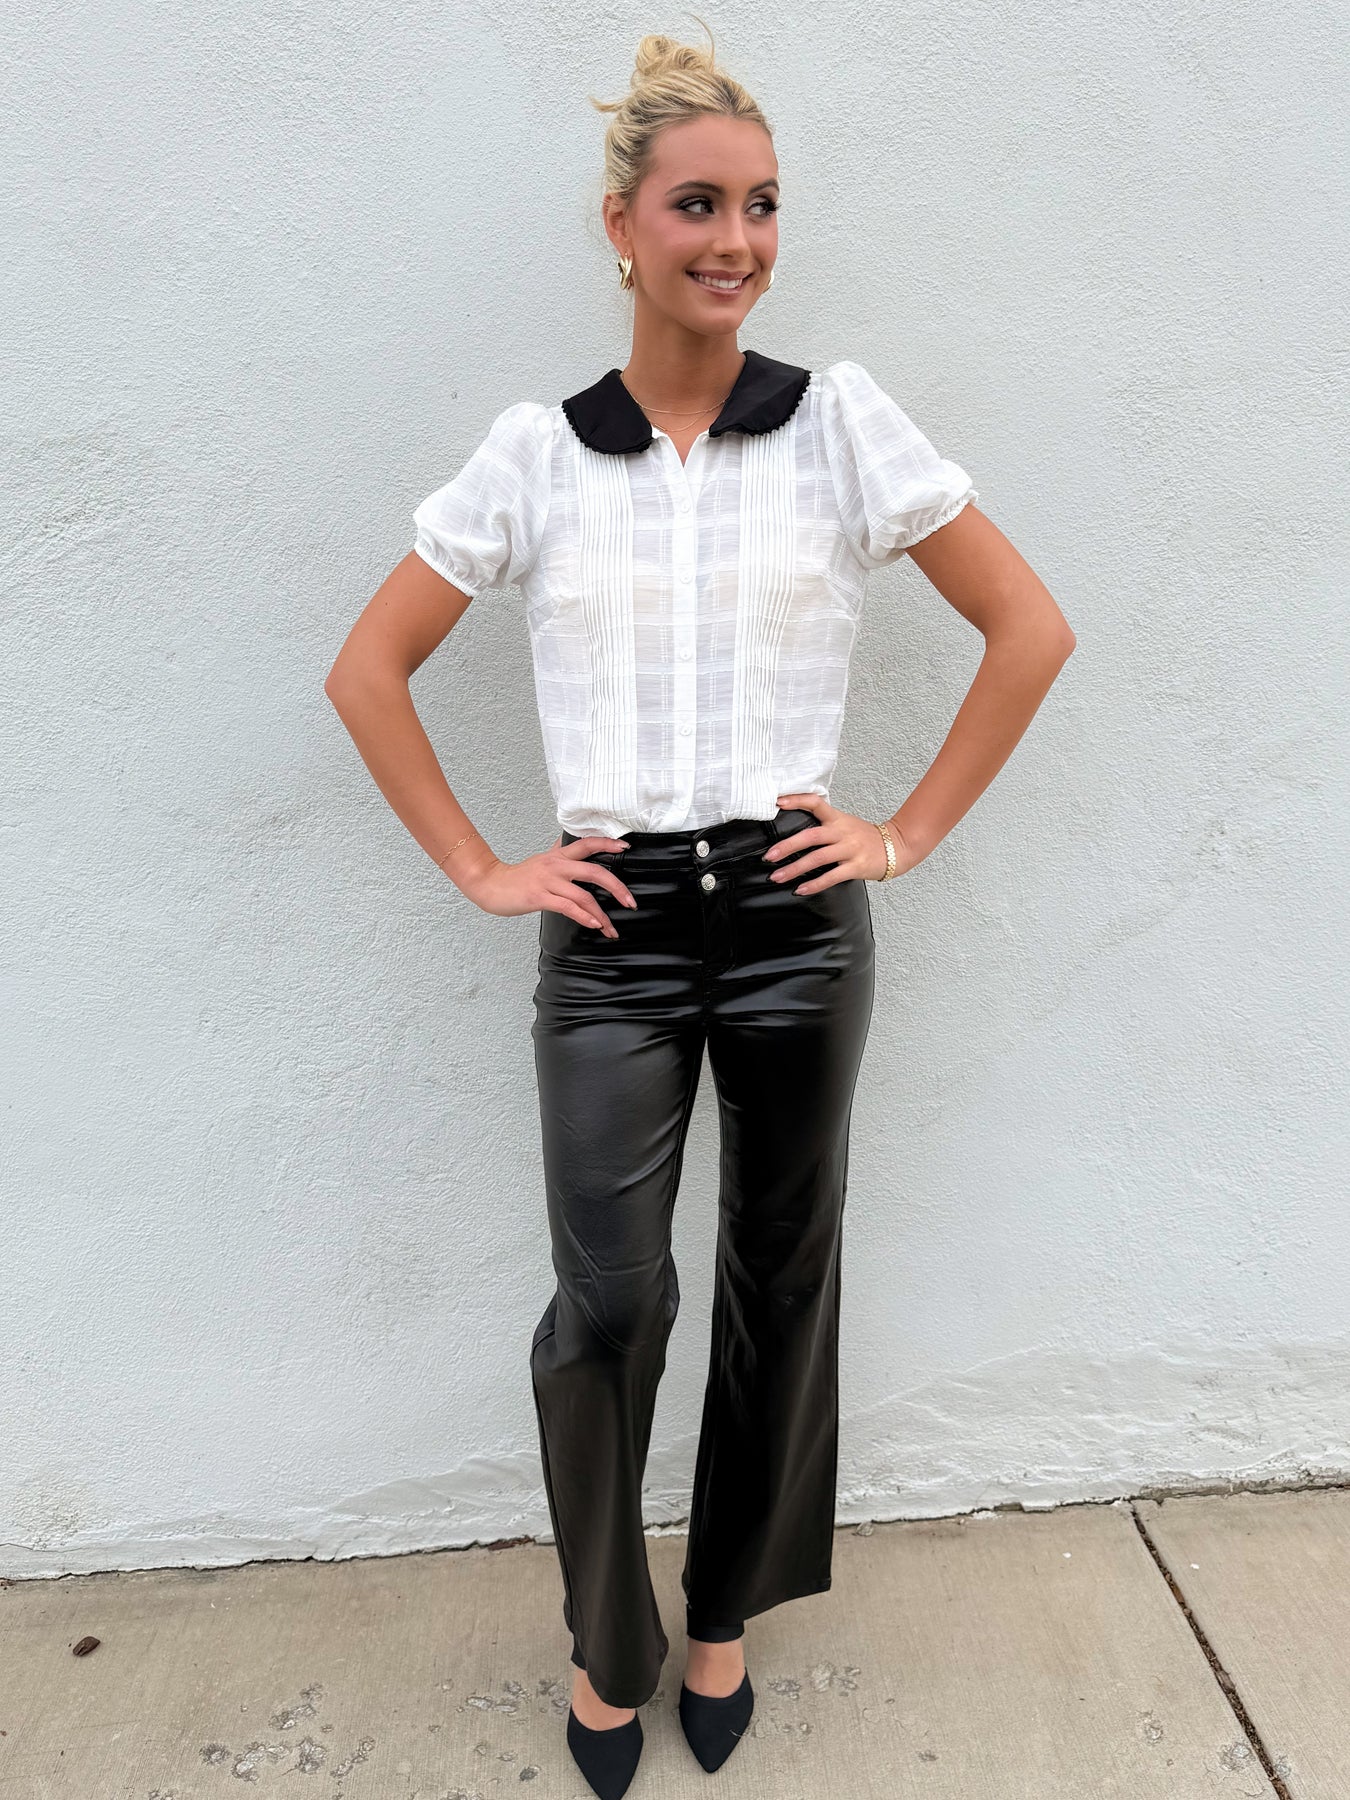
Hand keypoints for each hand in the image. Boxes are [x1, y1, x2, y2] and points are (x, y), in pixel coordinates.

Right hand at [459, 835, 635, 938]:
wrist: (490, 884)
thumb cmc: (518, 877)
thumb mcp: (542, 860)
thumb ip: (558, 852)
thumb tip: (568, 841)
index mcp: (558, 855)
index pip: (587, 844)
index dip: (607, 843)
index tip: (626, 848)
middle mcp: (556, 865)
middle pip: (594, 871)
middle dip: (617, 888)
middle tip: (630, 902)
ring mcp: (548, 881)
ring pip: (583, 895)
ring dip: (602, 914)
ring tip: (611, 928)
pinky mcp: (539, 896)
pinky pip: (567, 907)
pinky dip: (584, 916)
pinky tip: (594, 925)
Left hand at [764, 793, 909, 889]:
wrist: (896, 846)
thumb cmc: (865, 837)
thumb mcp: (845, 823)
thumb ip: (824, 824)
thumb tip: (794, 831)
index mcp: (837, 818)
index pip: (815, 803)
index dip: (796, 800)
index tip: (777, 803)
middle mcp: (842, 832)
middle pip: (811, 836)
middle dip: (787, 846)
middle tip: (769, 856)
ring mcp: (849, 849)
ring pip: (818, 858)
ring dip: (795, 869)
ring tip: (777, 877)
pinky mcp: (856, 867)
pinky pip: (831, 877)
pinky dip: (814, 884)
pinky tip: (800, 890)